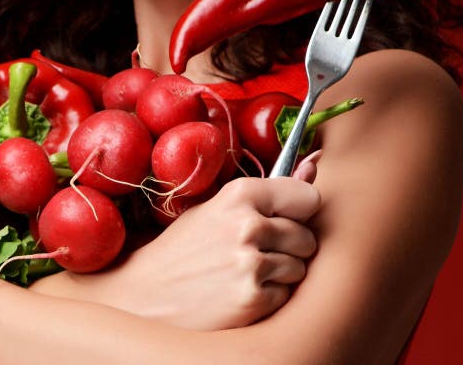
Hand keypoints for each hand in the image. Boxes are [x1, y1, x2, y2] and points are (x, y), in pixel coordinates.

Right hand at [101, 174, 319, 329]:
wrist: (146, 294)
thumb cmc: (184, 248)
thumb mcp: (220, 208)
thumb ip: (272, 188)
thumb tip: (316, 162)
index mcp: (239, 194)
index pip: (308, 197)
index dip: (299, 211)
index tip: (284, 218)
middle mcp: (248, 225)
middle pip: (308, 236)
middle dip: (290, 247)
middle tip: (254, 250)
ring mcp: (251, 263)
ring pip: (300, 267)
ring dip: (281, 273)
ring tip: (244, 271)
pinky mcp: (253, 299)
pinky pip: (287, 295)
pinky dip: (270, 297)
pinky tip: (240, 291)